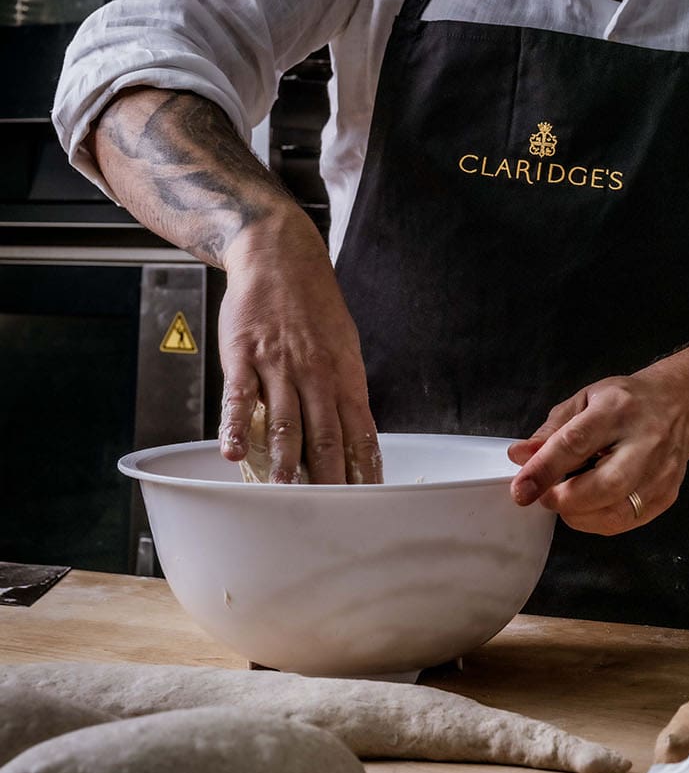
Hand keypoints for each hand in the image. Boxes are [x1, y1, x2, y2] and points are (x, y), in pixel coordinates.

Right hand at [216, 212, 381, 484]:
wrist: (281, 257)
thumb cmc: (314, 307)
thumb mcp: (343, 347)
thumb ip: (345, 392)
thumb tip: (355, 439)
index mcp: (345, 374)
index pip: (360, 431)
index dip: (365, 469)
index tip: (370, 503)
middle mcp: (316, 373)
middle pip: (325, 434)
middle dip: (330, 479)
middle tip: (331, 515)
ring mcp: (280, 364)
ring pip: (284, 419)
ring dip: (285, 460)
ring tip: (286, 494)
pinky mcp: (244, 355)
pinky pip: (239, 396)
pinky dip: (235, 427)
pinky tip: (233, 453)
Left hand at [506, 368, 688, 534]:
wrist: (680, 405)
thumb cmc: (627, 401)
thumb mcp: (585, 400)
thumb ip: (552, 430)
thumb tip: (521, 456)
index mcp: (617, 409)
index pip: (576, 443)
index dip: (544, 470)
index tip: (521, 489)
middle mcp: (644, 441)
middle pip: (603, 485)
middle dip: (565, 500)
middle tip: (544, 496)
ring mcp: (660, 471)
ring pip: (617, 511)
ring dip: (580, 515)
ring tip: (565, 500)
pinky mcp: (667, 494)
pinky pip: (628, 521)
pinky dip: (599, 521)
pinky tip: (589, 507)